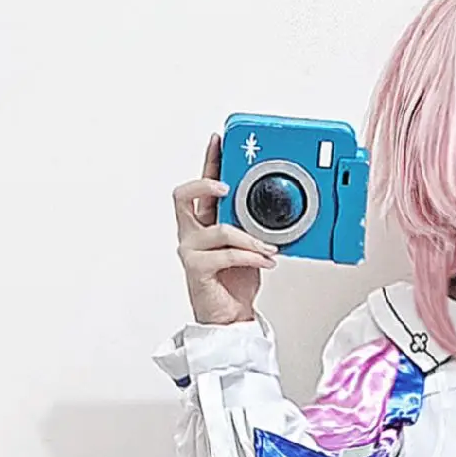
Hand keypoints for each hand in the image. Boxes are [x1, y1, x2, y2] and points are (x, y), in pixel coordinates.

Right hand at [173, 132, 278, 326]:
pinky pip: (225, 254)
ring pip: (219, 229)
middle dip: (207, 184)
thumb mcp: (247, 246)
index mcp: (201, 222)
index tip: (219, 140)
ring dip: (249, 237)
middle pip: (184, 196)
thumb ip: (250, 225)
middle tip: (228, 186)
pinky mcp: (196, 269)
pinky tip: (264, 261)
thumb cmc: (234, 282)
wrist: (230, 317)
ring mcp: (190, 250)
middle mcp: (190, 232)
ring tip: (268, 247)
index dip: (208, 161)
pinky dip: (250, 256)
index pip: (201, 186)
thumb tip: (271, 211)